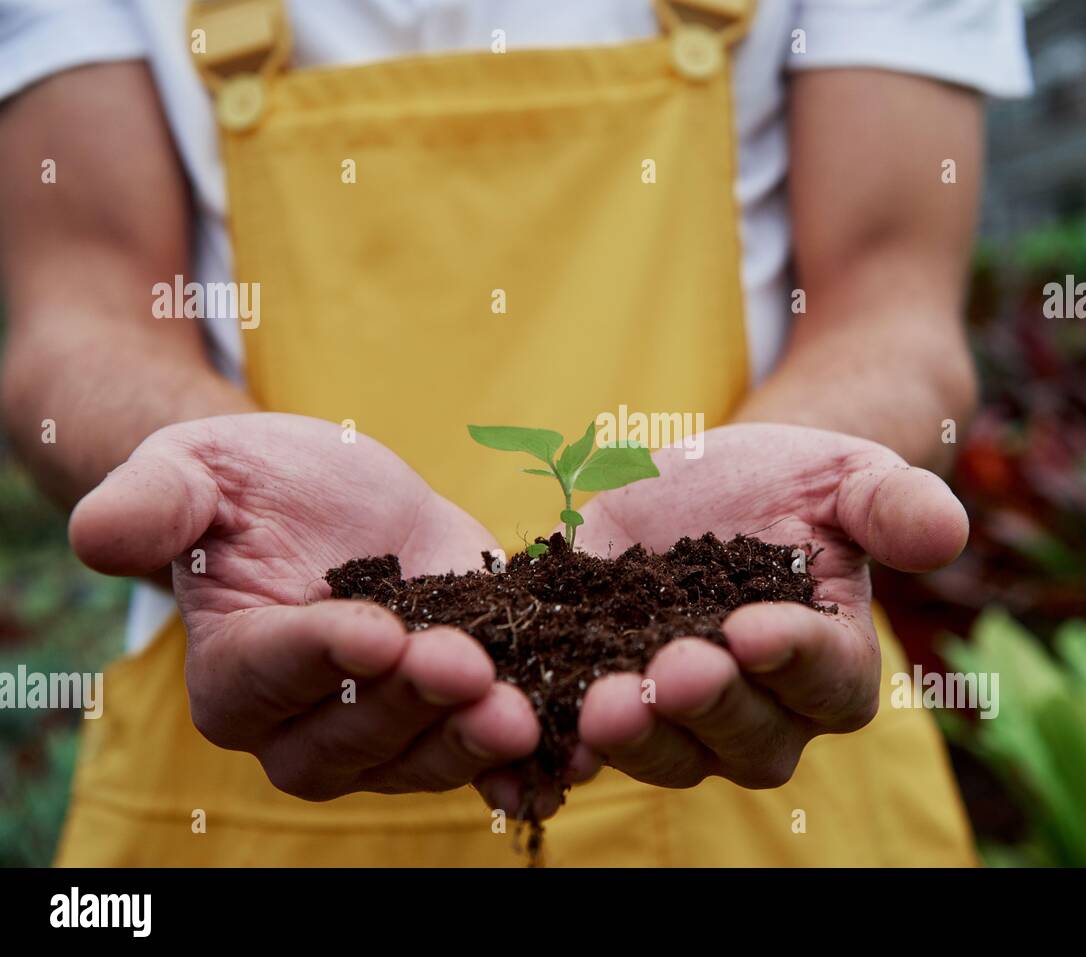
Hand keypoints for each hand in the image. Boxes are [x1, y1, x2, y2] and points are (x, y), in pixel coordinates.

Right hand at [70, 413, 542, 811]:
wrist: (334, 495)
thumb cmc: (252, 482)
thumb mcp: (200, 469)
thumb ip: (153, 503)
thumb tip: (97, 532)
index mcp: (235, 671)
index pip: (274, 675)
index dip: (325, 655)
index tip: (379, 630)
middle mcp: (305, 722)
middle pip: (353, 736)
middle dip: (412, 703)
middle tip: (468, 667)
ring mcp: (384, 728)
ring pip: (420, 760)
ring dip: (472, 744)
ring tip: (528, 716)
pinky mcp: (450, 713)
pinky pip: (482, 758)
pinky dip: (523, 769)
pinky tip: (566, 763)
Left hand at [571, 423, 967, 789]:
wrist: (711, 482)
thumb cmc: (797, 482)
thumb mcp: (848, 476)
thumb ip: (894, 506)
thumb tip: (949, 529)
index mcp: (832, 663)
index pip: (827, 679)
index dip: (792, 659)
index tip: (751, 628)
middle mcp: (763, 712)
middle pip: (747, 739)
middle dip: (708, 707)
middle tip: (671, 669)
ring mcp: (682, 717)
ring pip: (667, 753)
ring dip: (635, 737)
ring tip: (600, 702)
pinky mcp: (610, 696)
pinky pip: (588, 740)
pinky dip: (559, 743)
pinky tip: (530, 724)